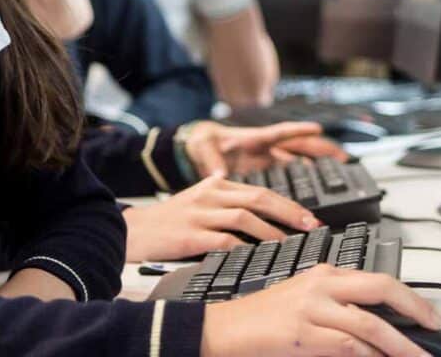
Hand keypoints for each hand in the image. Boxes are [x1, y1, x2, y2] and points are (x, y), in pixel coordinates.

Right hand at [122, 176, 319, 261]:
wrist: (131, 230)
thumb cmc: (168, 220)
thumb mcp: (199, 200)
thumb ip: (227, 202)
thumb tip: (265, 217)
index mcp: (216, 184)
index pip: (260, 190)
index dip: (287, 204)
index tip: (308, 218)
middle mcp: (210, 195)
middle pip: (260, 198)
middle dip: (289, 213)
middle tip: (310, 226)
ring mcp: (200, 213)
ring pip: (245, 217)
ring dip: (271, 232)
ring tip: (288, 244)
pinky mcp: (190, 235)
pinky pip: (224, 240)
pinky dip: (244, 247)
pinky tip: (257, 256)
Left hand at [178, 121, 347, 177]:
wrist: (195, 150)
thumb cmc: (201, 143)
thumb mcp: (203, 148)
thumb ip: (210, 161)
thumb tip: (219, 175)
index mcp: (254, 139)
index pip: (280, 132)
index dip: (298, 131)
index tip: (317, 129)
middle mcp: (266, 149)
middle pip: (301, 146)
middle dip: (323, 150)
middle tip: (345, 157)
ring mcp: (268, 160)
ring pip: (301, 160)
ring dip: (320, 164)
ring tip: (342, 170)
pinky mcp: (265, 171)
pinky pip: (290, 174)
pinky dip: (305, 179)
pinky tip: (318, 189)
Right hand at [201, 265, 440, 356]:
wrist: (222, 329)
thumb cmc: (262, 318)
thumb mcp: (305, 300)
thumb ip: (339, 306)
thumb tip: (378, 326)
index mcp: (324, 273)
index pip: (379, 279)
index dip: (409, 297)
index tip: (428, 314)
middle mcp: (322, 285)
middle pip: (382, 289)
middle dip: (415, 310)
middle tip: (434, 328)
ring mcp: (312, 309)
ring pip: (370, 324)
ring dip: (399, 345)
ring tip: (416, 356)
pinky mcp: (302, 334)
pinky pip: (347, 346)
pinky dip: (369, 356)